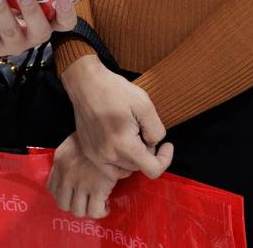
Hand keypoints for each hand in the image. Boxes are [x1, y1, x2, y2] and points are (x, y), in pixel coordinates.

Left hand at [48, 133, 131, 218]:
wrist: (110, 132)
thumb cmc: (95, 135)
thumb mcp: (73, 143)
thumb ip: (68, 159)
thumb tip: (72, 174)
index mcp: (60, 161)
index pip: (51, 188)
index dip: (62, 194)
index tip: (72, 193)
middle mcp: (66, 175)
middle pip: (63, 204)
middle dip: (73, 205)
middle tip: (84, 200)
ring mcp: (81, 183)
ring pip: (78, 210)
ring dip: (87, 209)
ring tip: (95, 202)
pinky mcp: (97, 189)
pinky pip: (94, 211)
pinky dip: (101, 211)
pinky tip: (106, 204)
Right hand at [61, 59, 172, 178]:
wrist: (85, 83)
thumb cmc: (115, 90)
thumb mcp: (145, 105)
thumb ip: (156, 131)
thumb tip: (153, 144)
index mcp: (124, 146)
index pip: (153, 169)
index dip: (165, 159)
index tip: (167, 144)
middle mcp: (108, 156)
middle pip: (139, 166)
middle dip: (146, 151)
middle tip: (142, 129)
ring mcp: (96, 155)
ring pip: (125, 167)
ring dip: (133, 156)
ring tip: (131, 134)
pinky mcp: (89, 151)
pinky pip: (110, 168)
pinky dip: (119, 161)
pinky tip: (121, 144)